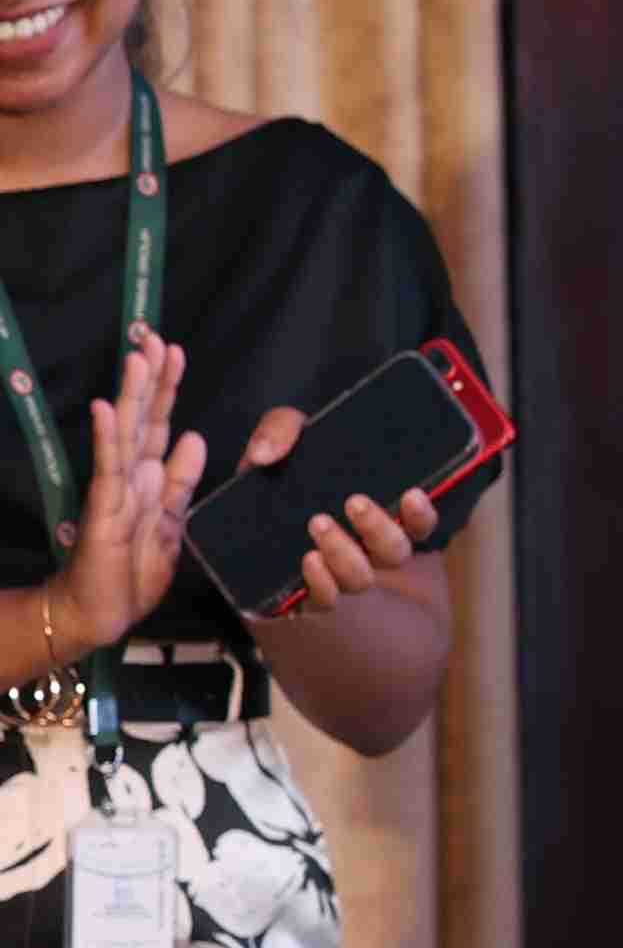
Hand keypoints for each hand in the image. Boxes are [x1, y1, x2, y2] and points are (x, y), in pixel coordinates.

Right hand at [48, 332, 199, 662]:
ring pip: (126, 432)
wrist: (101, 610)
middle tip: (154, 337)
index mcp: (150, 477)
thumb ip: (182, 481)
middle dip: (150, 379)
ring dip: (132, 395)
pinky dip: (108, 437)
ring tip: (136, 358)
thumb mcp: (172, 521)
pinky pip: (108, 467)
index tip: (175, 350)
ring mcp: (115, 489)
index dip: (167, 388)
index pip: (160, 422)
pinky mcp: (103, 508)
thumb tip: (195, 436)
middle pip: (142, 417)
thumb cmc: (133, 568)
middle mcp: (130, 475)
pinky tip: (107, 408)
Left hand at [232, 405, 422, 616]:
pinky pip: (326, 601)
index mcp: (375, 516)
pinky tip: (309, 560)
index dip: (422, 515)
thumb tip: (267, 455)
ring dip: (345, 552)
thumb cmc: (277, 475)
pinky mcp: (306, 594)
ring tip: (318, 523)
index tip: (412, 494)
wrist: (239, 516)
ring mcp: (339, 575)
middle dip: (379, 529)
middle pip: (395, 552)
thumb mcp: (280, 439)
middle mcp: (366, 550)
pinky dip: (322, 583)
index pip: (418, 524)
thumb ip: (281, 428)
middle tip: (355, 502)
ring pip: (362, 578)